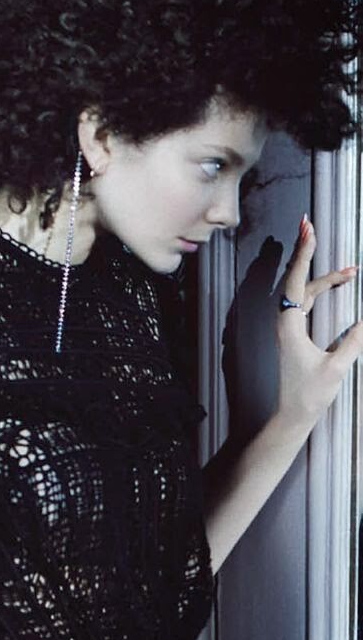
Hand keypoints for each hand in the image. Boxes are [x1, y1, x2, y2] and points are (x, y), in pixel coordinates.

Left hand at [275, 214, 361, 430]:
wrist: (293, 415)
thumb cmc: (310, 394)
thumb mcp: (337, 367)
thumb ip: (355, 340)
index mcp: (289, 326)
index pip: (296, 282)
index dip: (303, 254)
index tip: (309, 231)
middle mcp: (285, 322)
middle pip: (297, 279)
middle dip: (306, 252)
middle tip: (311, 224)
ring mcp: (289, 327)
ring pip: (305, 291)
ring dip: (325, 275)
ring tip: (352, 268)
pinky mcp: (296, 333)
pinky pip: (307, 302)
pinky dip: (323, 289)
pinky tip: (340, 282)